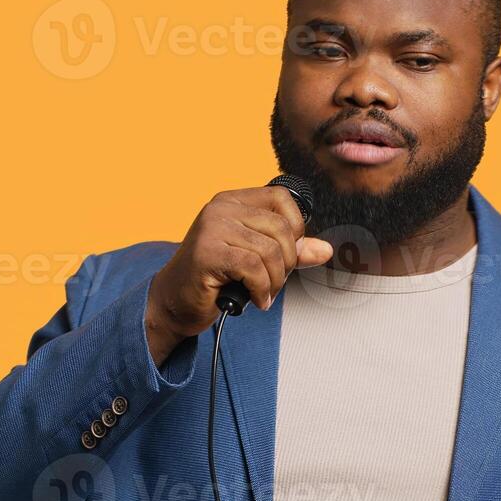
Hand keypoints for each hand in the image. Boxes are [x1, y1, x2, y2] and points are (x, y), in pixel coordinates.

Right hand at [144, 185, 333, 365]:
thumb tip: (325, 250)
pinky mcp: (206, 252)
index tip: (286, 254)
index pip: (282, 198)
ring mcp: (211, 228)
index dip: (296, 228)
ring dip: (274, 281)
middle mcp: (220, 208)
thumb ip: (290, 252)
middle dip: (287, 263)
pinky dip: (261, 289)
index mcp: (233, 200)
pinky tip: (254, 298)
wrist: (175, 302)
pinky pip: (253, 268)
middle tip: (273, 282)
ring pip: (270, 251)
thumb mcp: (258, 260)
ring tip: (262, 293)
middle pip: (281, 228)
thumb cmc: (214, 279)